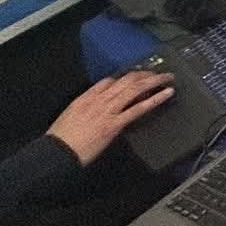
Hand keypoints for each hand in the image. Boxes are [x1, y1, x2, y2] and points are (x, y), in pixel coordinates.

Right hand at [47, 72, 174, 165]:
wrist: (57, 152)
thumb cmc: (61, 139)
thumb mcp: (70, 116)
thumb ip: (86, 108)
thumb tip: (97, 108)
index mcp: (86, 98)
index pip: (108, 81)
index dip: (125, 77)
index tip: (136, 77)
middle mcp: (99, 100)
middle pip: (125, 81)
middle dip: (144, 75)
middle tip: (157, 73)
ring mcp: (108, 111)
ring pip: (135, 89)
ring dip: (154, 81)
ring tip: (168, 77)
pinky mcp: (115, 124)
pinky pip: (138, 108)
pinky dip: (155, 99)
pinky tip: (166, 94)